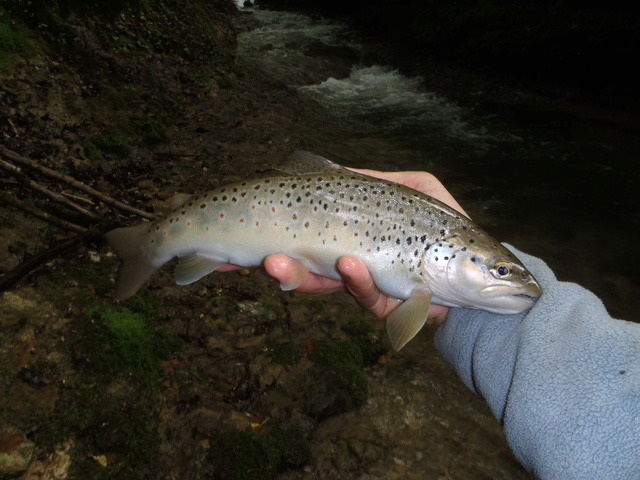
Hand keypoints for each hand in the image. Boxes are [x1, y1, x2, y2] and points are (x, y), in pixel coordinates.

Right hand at [264, 169, 468, 326]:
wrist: (481, 269)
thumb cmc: (449, 224)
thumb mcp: (416, 187)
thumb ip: (376, 180)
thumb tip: (338, 171)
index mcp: (352, 232)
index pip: (307, 233)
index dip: (278, 234)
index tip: (248, 230)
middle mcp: (352, 260)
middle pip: (305, 264)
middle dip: (277, 262)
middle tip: (249, 258)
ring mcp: (367, 284)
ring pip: (325, 284)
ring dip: (298, 276)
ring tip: (275, 265)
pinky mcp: (388, 305)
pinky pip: (367, 294)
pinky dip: (357, 281)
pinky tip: (348, 266)